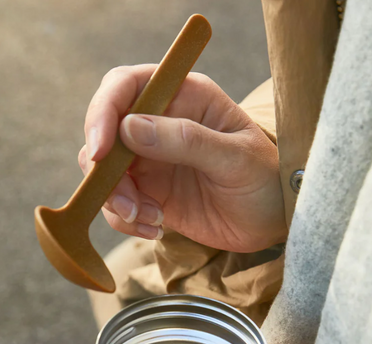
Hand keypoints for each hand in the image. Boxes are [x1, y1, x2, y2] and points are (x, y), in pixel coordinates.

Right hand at [79, 65, 285, 251]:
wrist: (272, 220)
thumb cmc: (265, 178)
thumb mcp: (235, 158)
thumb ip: (186, 140)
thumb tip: (128, 128)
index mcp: (183, 97)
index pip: (125, 87)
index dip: (103, 113)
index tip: (99, 152)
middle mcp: (160, 124)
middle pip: (104, 132)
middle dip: (104, 170)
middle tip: (130, 203)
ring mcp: (151, 160)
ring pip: (104, 172)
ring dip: (116, 200)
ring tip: (152, 219)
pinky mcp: (149, 193)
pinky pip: (117, 203)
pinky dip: (126, 220)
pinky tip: (156, 228)